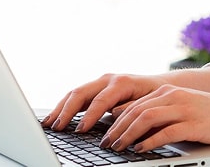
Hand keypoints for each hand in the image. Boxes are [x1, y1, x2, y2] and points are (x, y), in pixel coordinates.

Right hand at [41, 73, 164, 131]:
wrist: (161, 86)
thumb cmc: (155, 97)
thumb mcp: (147, 103)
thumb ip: (130, 108)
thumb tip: (113, 115)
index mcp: (121, 82)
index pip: (100, 100)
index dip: (89, 116)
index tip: (80, 130)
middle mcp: (108, 79)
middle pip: (81, 93)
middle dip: (67, 111)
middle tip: (57, 128)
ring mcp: (101, 82)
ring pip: (75, 93)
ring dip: (61, 108)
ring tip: (49, 124)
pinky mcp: (97, 87)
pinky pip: (77, 95)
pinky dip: (65, 106)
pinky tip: (56, 118)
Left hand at [99, 84, 209, 152]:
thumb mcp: (182, 109)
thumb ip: (160, 113)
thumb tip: (131, 125)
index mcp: (169, 91)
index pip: (134, 104)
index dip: (115, 120)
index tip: (103, 134)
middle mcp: (175, 96)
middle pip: (136, 110)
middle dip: (117, 129)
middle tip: (106, 144)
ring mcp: (185, 109)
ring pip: (147, 118)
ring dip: (128, 134)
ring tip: (118, 147)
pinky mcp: (194, 124)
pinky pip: (166, 132)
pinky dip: (150, 141)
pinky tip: (141, 149)